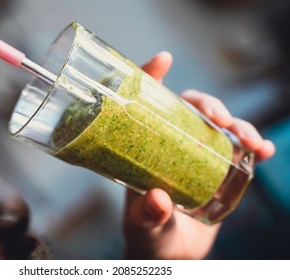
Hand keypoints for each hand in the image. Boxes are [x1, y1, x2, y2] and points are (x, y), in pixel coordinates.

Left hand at [123, 52, 275, 259]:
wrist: (171, 252)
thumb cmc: (148, 235)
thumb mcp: (142, 225)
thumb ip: (148, 215)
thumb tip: (158, 200)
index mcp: (143, 148)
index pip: (144, 104)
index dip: (151, 77)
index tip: (163, 59)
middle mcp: (170, 144)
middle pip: (189, 108)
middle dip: (209, 104)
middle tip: (219, 118)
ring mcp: (197, 155)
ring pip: (219, 126)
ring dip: (238, 124)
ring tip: (247, 139)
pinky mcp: (219, 169)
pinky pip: (238, 151)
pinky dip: (253, 146)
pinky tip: (263, 150)